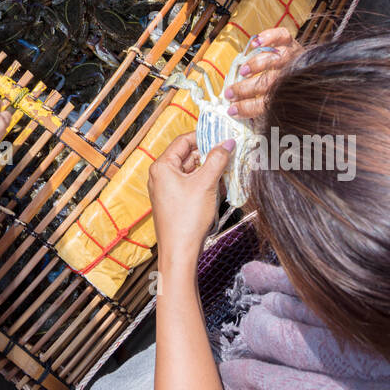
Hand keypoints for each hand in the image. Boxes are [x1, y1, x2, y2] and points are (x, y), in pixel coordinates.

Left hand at [148, 133, 232, 263]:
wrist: (179, 252)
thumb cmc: (188, 218)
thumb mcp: (206, 184)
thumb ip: (217, 160)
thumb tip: (228, 142)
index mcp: (162, 166)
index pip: (183, 141)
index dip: (204, 137)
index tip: (222, 136)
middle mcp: (161, 175)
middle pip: (188, 156)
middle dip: (209, 156)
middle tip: (229, 154)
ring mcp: (166, 189)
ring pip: (191, 171)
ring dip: (209, 171)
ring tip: (227, 173)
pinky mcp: (173, 201)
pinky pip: (190, 185)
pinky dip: (205, 184)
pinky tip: (219, 189)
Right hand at [224, 27, 300, 119]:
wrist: (324, 75)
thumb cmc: (299, 94)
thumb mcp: (288, 108)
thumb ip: (269, 110)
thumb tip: (244, 116)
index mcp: (293, 95)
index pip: (267, 104)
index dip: (247, 108)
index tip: (232, 111)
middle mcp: (294, 75)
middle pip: (268, 82)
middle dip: (245, 89)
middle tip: (229, 94)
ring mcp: (294, 57)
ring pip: (273, 59)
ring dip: (255, 65)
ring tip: (242, 72)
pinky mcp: (293, 43)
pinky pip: (283, 36)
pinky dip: (269, 37)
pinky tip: (254, 43)